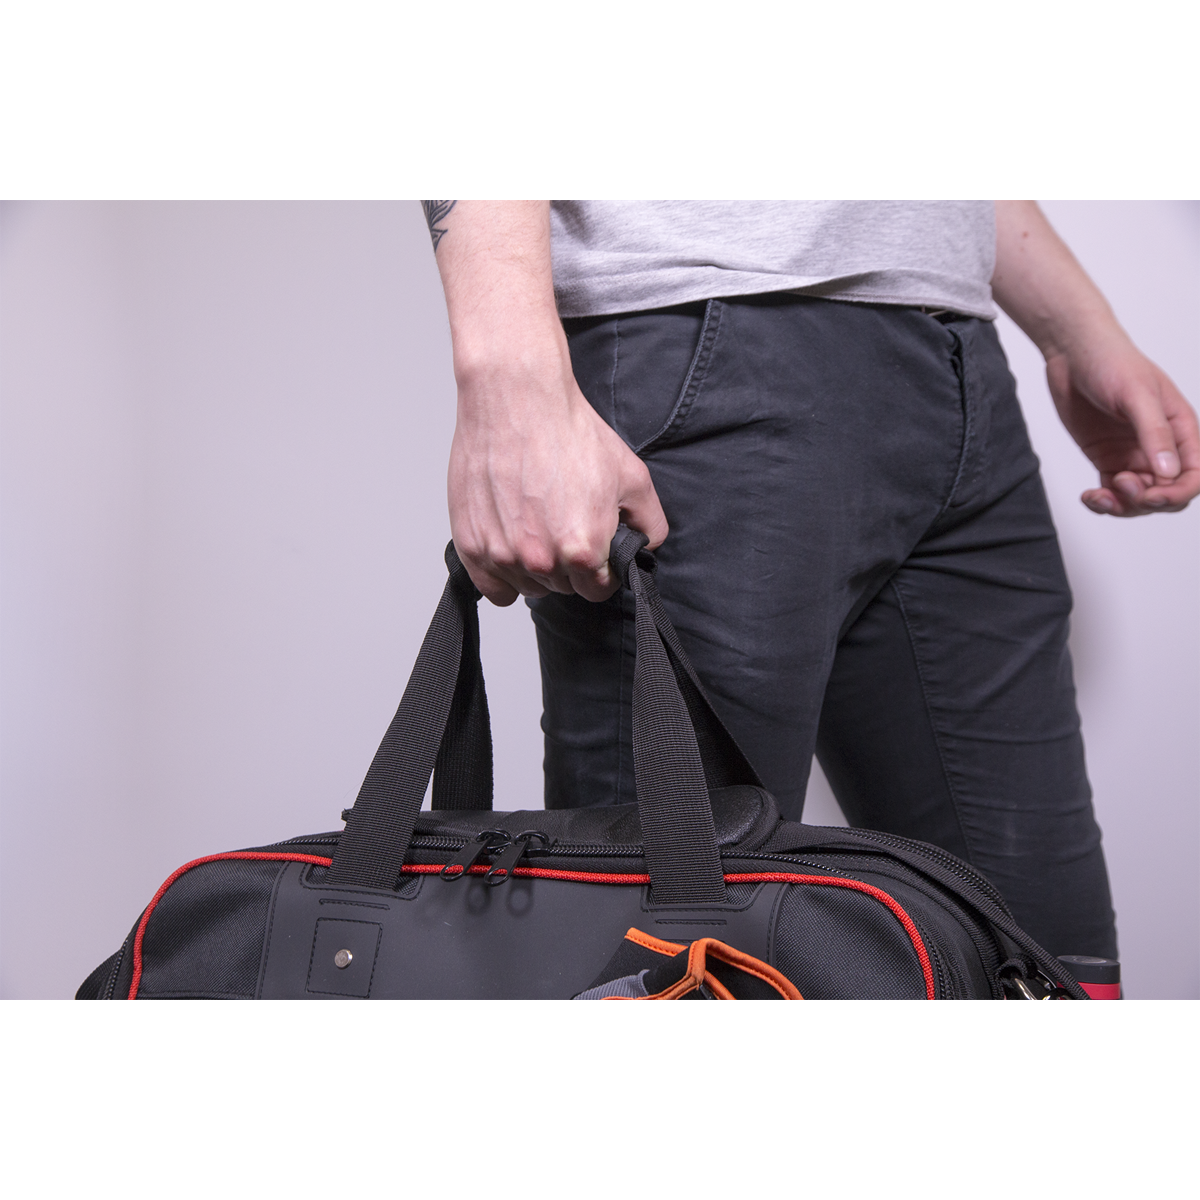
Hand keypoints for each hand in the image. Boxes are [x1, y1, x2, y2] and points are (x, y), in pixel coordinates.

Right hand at [448, 347, 667, 605]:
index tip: (594, 552)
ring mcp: (502, 554)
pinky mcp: (471, 544)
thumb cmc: (567, 431)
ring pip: (528, 587)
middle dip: (569, 564)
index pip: (597, 590)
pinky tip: (512, 547)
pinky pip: (493, 589)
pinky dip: (502, 576)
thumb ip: (650, 523)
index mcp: (583, 550)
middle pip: (562, 587)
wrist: (516, 398)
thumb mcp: (632, 476)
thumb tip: (647, 545)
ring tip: (536, 524)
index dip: (601, 571)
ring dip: (535, 568)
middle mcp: (541, 559)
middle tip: (563, 524)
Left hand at [1045, 339, 1199, 516]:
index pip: (1195, 475)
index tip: (1151, 495)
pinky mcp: (1108, 459)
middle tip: (1120, 486)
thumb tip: (1169, 473)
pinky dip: (1103, 502)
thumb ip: (1154, 434)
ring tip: (1099, 494)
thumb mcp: (1136, 395)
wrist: (1073, 353)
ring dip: (1122, 506)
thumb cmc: (1111, 363)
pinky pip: (1112, 492)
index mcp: (1181, 429)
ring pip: (1139, 499)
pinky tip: (1089, 497)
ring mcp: (1134, 455)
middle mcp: (1161, 447)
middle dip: (1147, 501)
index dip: (1178, 492)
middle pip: (1168, 493)